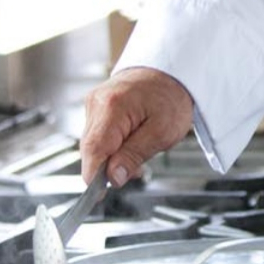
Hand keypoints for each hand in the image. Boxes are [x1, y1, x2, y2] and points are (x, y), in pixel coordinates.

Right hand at [80, 67, 195, 185]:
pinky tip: (130, 142)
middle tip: (135, 170)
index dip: (94, 177)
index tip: (100, 194)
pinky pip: (97, 134)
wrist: (172, 69)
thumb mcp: (162, 132)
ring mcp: (94, 103)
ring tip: (139, 149)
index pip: (93, 150)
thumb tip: (114, 177)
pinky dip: (112, 145)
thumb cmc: (172, 96)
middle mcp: (96, 103)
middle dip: (109, 166)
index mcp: (112, 107)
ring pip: (93, 144)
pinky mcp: (96, 106)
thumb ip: (134, 155)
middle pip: (91, 149)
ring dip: (111, 156)